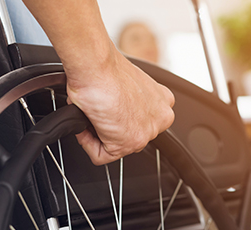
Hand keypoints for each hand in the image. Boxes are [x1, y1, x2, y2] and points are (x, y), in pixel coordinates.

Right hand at [64, 50, 174, 164]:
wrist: (96, 65)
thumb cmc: (105, 68)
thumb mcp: (126, 85)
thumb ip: (128, 102)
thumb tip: (113, 111)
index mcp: (162, 102)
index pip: (139, 122)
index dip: (117, 117)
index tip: (107, 109)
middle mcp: (161, 118)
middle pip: (128, 135)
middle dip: (109, 128)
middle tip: (97, 111)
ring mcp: (147, 132)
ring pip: (114, 146)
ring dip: (97, 134)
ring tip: (92, 114)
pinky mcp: (128, 143)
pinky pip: (100, 155)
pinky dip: (87, 143)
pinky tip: (87, 123)